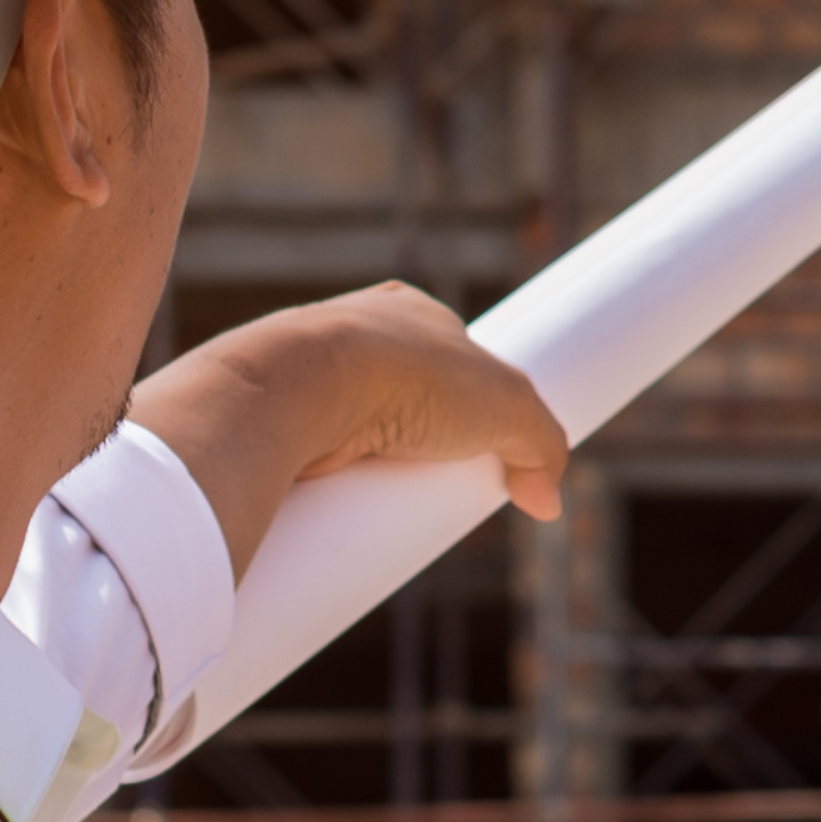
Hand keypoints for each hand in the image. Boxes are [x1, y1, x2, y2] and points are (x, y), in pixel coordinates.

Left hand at [128, 284, 573, 580]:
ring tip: (391, 510)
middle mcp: (355, 332)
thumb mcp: (507, 405)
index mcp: (410, 310)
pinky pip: (308, 452)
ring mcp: (308, 371)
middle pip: (403, 395)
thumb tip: (546, 503)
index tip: (480, 447)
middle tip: (437, 485)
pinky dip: (326, 481)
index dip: (471, 402)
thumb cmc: (404, 375)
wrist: (297, 386)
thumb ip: (543, 447)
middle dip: (420, 439)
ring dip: (370, 463)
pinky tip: (339, 511)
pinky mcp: (273, 413)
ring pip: (351, 422)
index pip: (454, 356)